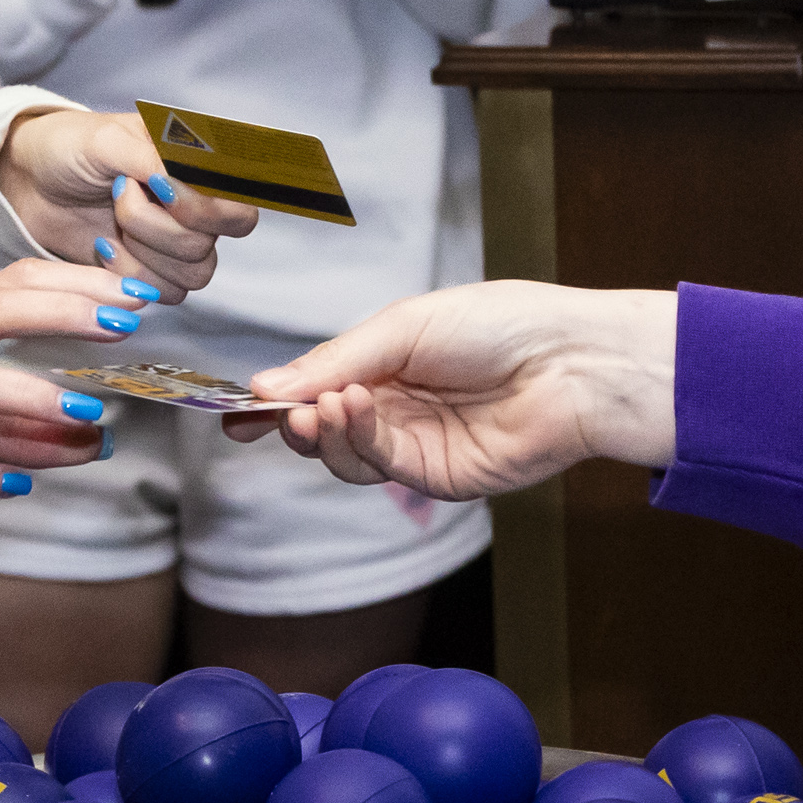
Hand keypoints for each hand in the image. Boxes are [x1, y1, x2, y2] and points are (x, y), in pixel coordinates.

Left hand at [0, 108, 257, 299]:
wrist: (29, 183)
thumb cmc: (69, 147)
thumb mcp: (106, 138)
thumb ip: (148, 156)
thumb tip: (173, 180)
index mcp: (201, 166)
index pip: (242, 202)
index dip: (205, 206)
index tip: (158, 188)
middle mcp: (199, 205)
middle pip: (213, 240)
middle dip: (159, 226)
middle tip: (121, 195)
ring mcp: (177, 241)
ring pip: (194, 273)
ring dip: (144, 251)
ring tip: (112, 221)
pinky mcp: (153, 271)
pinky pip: (165, 293)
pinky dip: (130, 273)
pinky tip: (105, 246)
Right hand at [227, 283, 678, 495]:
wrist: (570, 362)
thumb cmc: (500, 325)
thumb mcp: (403, 327)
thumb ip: (334, 360)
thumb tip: (264, 388)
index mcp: (386, 364)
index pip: (315, 387)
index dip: (273, 401)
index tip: (232, 408)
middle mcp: (395, 408)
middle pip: (320, 429)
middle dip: (289, 422)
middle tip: (269, 412)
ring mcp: (415, 445)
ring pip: (342, 456)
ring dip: (321, 433)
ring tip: (321, 406)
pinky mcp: (436, 477)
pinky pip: (379, 466)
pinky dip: (356, 440)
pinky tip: (351, 410)